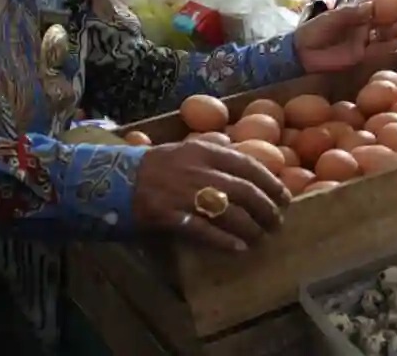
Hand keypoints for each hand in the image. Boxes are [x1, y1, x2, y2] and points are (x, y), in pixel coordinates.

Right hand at [131, 140, 290, 250]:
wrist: (112, 179)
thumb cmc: (152, 166)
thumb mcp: (184, 148)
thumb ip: (212, 149)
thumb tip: (238, 151)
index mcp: (204, 150)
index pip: (249, 164)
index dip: (271, 182)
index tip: (285, 197)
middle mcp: (198, 169)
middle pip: (245, 190)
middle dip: (267, 209)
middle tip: (277, 222)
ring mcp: (184, 193)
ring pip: (230, 211)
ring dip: (251, 227)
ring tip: (261, 238)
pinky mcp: (170, 216)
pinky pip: (205, 230)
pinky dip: (226, 241)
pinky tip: (239, 248)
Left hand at [295, 0, 396, 72]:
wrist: (302, 55)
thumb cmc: (314, 31)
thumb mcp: (330, 18)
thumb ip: (349, 13)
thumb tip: (370, 6)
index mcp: (355, 14)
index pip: (378, 6)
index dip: (392, 4)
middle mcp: (363, 26)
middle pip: (387, 21)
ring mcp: (364, 42)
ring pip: (386, 36)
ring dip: (395, 31)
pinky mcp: (363, 57)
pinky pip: (380, 52)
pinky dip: (389, 47)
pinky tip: (395, 43)